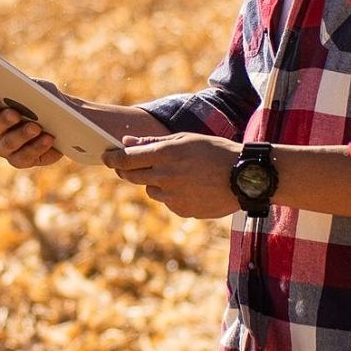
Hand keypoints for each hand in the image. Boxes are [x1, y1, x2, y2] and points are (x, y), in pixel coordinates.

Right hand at [0, 94, 62, 167]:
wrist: (62, 120)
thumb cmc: (45, 100)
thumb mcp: (41, 89)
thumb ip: (33, 89)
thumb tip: (29, 94)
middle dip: (4, 120)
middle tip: (16, 114)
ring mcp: (4, 147)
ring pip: (7, 144)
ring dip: (22, 135)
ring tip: (36, 127)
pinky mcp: (19, 160)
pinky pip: (23, 157)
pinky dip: (37, 147)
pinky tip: (48, 139)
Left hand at [104, 133, 242, 217]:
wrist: (244, 177)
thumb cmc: (215, 151)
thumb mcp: (185, 139)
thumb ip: (153, 143)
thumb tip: (126, 142)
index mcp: (165, 156)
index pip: (126, 159)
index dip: (112, 158)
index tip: (105, 156)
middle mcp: (165, 178)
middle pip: (131, 177)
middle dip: (126, 170)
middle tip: (126, 165)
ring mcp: (173, 197)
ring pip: (150, 190)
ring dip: (154, 182)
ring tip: (178, 173)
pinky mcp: (182, 211)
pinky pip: (168, 202)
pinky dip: (172, 194)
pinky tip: (191, 186)